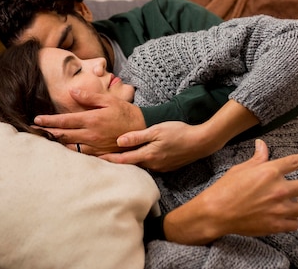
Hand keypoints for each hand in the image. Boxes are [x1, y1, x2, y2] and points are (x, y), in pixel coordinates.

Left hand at [33, 89, 145, 155]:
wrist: (140, 130)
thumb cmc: (124, 112)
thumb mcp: (108, 100)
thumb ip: (89, 97)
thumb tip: (72, 91)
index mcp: (91, 119)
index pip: (65, 121)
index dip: (49, 121)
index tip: (36, 119)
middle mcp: (90, 134)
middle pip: (63, 134)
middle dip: (47, 132)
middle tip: (32, 130)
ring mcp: (94, 145)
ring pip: (69, 146)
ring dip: (55, 142)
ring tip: (43, 138)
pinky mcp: (99, 153)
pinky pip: (80, 153)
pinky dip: (68, 150)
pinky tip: (61, 148)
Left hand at [99, 121, 216, 171]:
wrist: (201, 142)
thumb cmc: (179, 132)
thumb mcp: (157, 130)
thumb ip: (137, 137)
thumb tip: (119, 141)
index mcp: (148, 155)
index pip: (123, 159)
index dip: (109, 159)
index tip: (96, 159)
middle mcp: (152, 165)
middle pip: (130, 164)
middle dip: (117, 161)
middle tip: (102, 158)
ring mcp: (160, 167)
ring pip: (140, 165)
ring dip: (130, 161)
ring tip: (118, 156)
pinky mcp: (167, 167)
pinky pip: (150, 165)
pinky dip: (142, 161)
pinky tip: (140, 155)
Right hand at [163, 139, 297, 244]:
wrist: (216, 212)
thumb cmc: (226, 188)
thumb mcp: (241, 168)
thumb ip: (257, 158)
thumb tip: (262, 144)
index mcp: (270, 171)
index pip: (295, 162)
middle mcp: (279, 189)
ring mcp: (279, 208)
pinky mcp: (276, 225)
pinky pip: (295, 224)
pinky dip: (293, 220)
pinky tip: (288, 217)